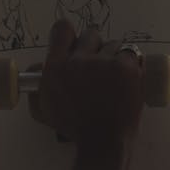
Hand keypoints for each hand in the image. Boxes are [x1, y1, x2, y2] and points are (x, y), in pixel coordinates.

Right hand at [29, 20, 144, 145]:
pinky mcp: (127, 67)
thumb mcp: (44, 106)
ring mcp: (104, 63)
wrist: (103, 141)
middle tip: (98, 65)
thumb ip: (38, 83)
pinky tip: (128, 77)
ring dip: (114, 56)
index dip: (69, 34)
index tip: (74, 42)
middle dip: (95, 47)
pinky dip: (131, 62)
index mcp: (56, 67)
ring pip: (113, 44)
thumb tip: (38, 65)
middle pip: (90, 35)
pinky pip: (131, 53)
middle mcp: (78, 60)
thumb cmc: (73, 127)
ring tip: (115, 76)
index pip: (62, 29)